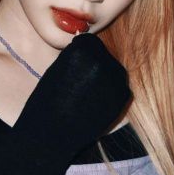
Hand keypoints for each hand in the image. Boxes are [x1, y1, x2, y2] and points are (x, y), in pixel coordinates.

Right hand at [12, 33, 130, 159]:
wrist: (53, 132)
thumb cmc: (48, 100)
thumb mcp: (59, 66)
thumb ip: (78, 55)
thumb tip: (93, 50)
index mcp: (84, 48)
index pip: (89, 41)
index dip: (80, 54)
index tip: (72, 69)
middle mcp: (104, 59)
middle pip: (103, 54)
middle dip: (94, 65)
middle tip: (79, 85)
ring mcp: (117, 78)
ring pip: (113, 70)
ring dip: (104, 78)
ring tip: (86, 95)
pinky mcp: (124, 96)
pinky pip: (119, 87)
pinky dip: (110, 93)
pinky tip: (95, 104)